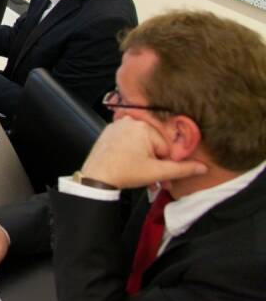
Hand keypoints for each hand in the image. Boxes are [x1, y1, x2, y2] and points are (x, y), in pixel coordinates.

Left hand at [80, 117, 207, 189]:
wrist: (96, 177)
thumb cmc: (124, 172)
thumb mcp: (157, 172)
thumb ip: (182, 169)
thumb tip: (202, 167)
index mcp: (144, 127)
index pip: (165, 148)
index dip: (164, 164)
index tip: (161, 176)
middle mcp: (131, 121)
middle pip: (153, 145)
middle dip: (155, 164)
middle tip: (152, 179)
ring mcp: (118, 125)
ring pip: (141, 144)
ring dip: (144, 160)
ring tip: (139, 174)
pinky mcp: (109, 131)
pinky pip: (128, 141)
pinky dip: (131, 152)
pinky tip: (128, 164)